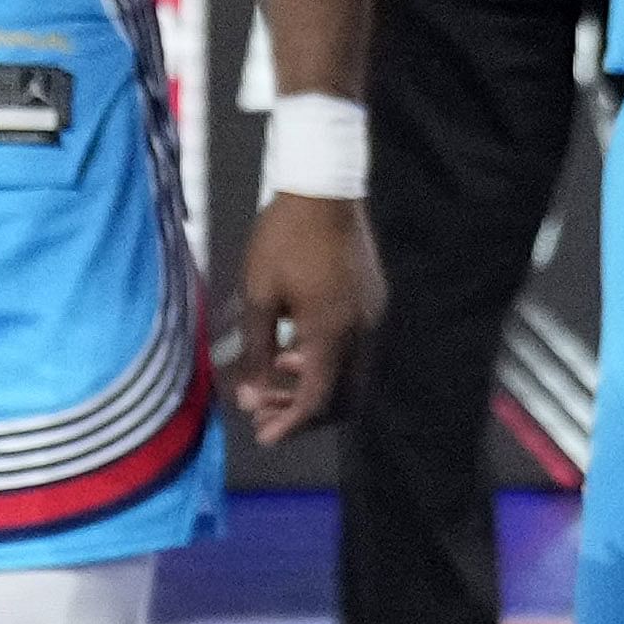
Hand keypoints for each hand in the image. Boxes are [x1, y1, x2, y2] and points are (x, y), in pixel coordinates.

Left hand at [222, 188, 377, 441]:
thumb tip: (248, 396)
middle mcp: (362, 332)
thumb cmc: (284, 237)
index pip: (317, 401)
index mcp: (332, 334)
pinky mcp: (374, 301)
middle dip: (303, 414)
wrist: (325, 186)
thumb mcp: (259, 294)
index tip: (263, 437)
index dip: (290, 424)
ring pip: (352, 376)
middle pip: (342, 399)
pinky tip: (295, 350)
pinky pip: (357, 350)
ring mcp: (373, 316)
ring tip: (273, 380)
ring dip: (316, 388)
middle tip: (264, 414)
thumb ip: (255, 350)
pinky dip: (329, 364)